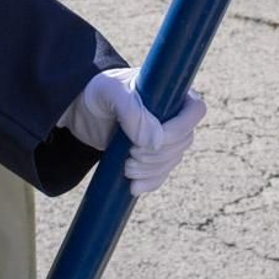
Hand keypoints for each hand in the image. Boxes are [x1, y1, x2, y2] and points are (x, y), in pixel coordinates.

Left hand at [60, 68, 206, 196]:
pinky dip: (150, 182)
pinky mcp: (152, 155)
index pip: (195, 111)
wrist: (83, 109)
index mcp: (172, 91)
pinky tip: (133, 187)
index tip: (153, 141)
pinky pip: (161, 174)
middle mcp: (174, 113)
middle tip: (131, 154)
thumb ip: (133, 112)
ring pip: (173, 159)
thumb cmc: (101, 91)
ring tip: (127, 167)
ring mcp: (165, 136)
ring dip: (151, 169)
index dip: (180, 129)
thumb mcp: (111, 93)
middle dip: (158, 154)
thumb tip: (156, 141)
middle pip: (184, 141)